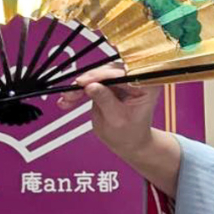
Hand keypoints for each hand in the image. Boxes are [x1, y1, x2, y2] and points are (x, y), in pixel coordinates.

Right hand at [59, 64, 180, 197]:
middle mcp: (135, 78)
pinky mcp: (109, 83)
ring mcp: (121, 79)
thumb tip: (91, 86)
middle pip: (107, 71)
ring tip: (67, 99)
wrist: (129, 142)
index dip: (101, 76)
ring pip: (96, 75)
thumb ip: (105, 101)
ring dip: (79, 86)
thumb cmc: (130, 134)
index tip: (84, 82)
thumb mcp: (117, 120)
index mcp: (146, 85)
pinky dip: (79, 90)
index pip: (121, 74)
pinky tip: (67, 100)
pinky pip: (91, 82)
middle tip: (71, 92)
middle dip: (87, 81)